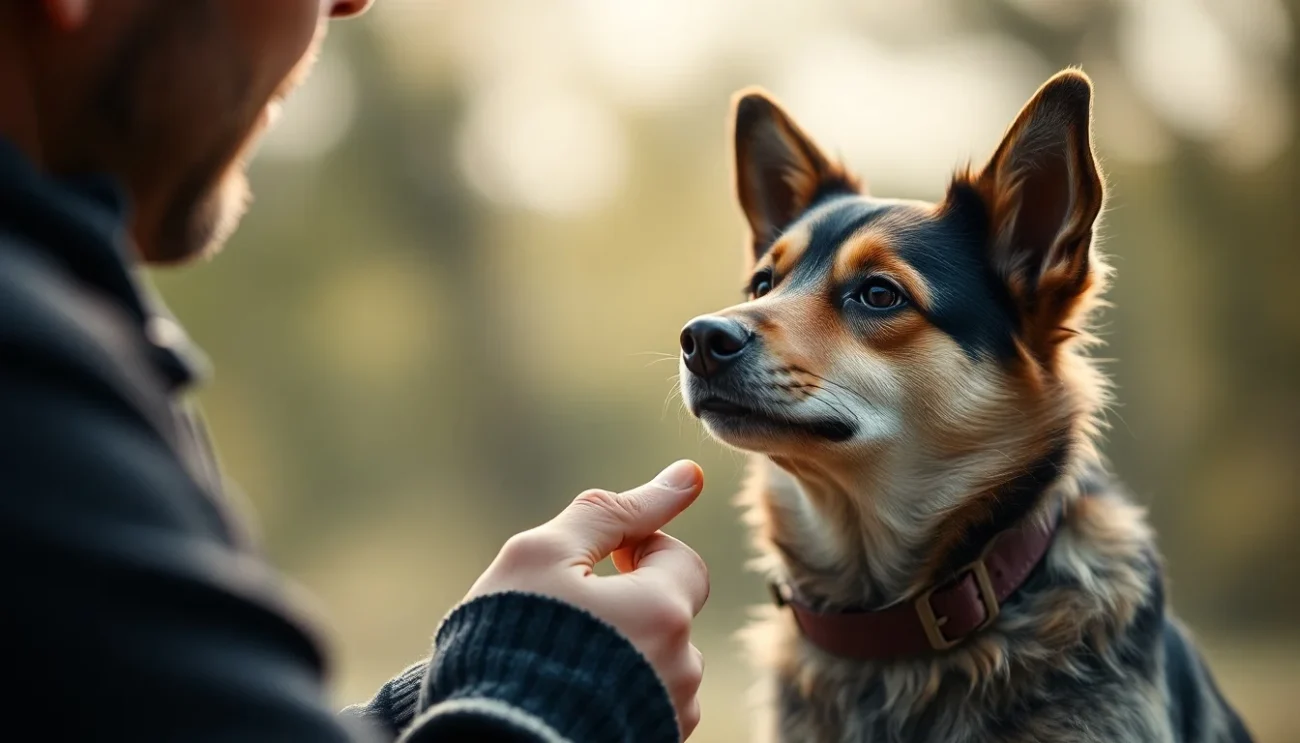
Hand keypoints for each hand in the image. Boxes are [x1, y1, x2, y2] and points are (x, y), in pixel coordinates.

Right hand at [464, 460, 709, 737]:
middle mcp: (681, 670)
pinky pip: (649, 705)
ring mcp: (670, 716)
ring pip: (660, 663)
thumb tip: (687, 474)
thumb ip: (615, 511)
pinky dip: (621, 692)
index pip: (680, 559)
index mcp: (663, 613)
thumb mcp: (545, 555)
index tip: (590, 566)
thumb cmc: (509, 641)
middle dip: (628, 605)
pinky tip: (574, 694)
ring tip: (565, 663)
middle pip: (670, 615)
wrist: (492, 737)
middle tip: (569, 617)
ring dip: (626, 652)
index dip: (636, 551)